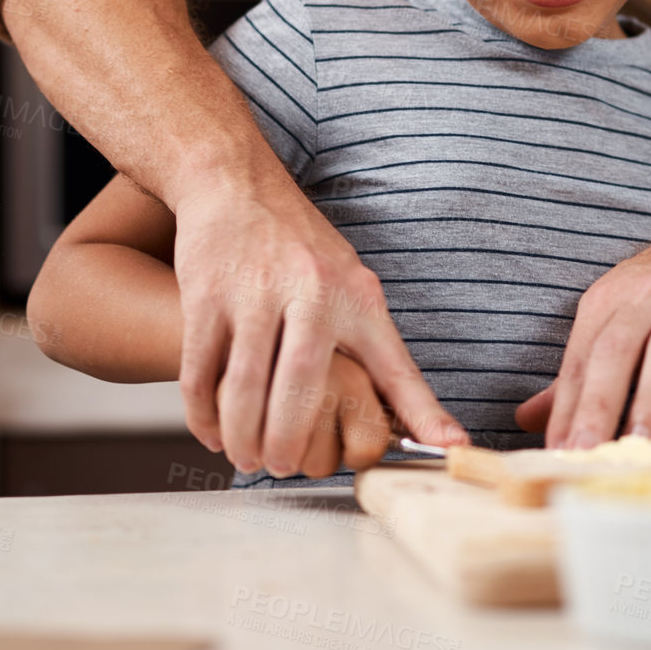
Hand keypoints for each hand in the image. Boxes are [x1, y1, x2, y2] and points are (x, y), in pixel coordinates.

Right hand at [173, 168, 466, 476]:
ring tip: (246, 458)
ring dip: (243, 434)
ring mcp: (254, 292)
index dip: (421, 411)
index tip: (449, 449)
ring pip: (244, 387)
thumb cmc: (299, 244)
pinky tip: (211, 432)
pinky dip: (203, 412)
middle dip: (289, 441)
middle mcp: (310, 293)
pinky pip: (201, 369)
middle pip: (300, 389)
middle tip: (284, 467)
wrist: (236, 182)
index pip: (395, 365)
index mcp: (356, 296)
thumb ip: (372, 342)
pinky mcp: (206, 293)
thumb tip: (402, 411)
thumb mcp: (351, 280)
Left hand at [519, 214, 650, 448]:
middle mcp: (649, 296)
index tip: (556, 451)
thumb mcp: (616, 318)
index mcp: (609, 299)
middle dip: (598, 404)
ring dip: (650, 400)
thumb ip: (579, 372)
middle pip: (616, 350)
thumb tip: (528, 418)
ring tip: (637, 444)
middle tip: (586, 451)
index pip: (581, 357)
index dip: (566, 406)